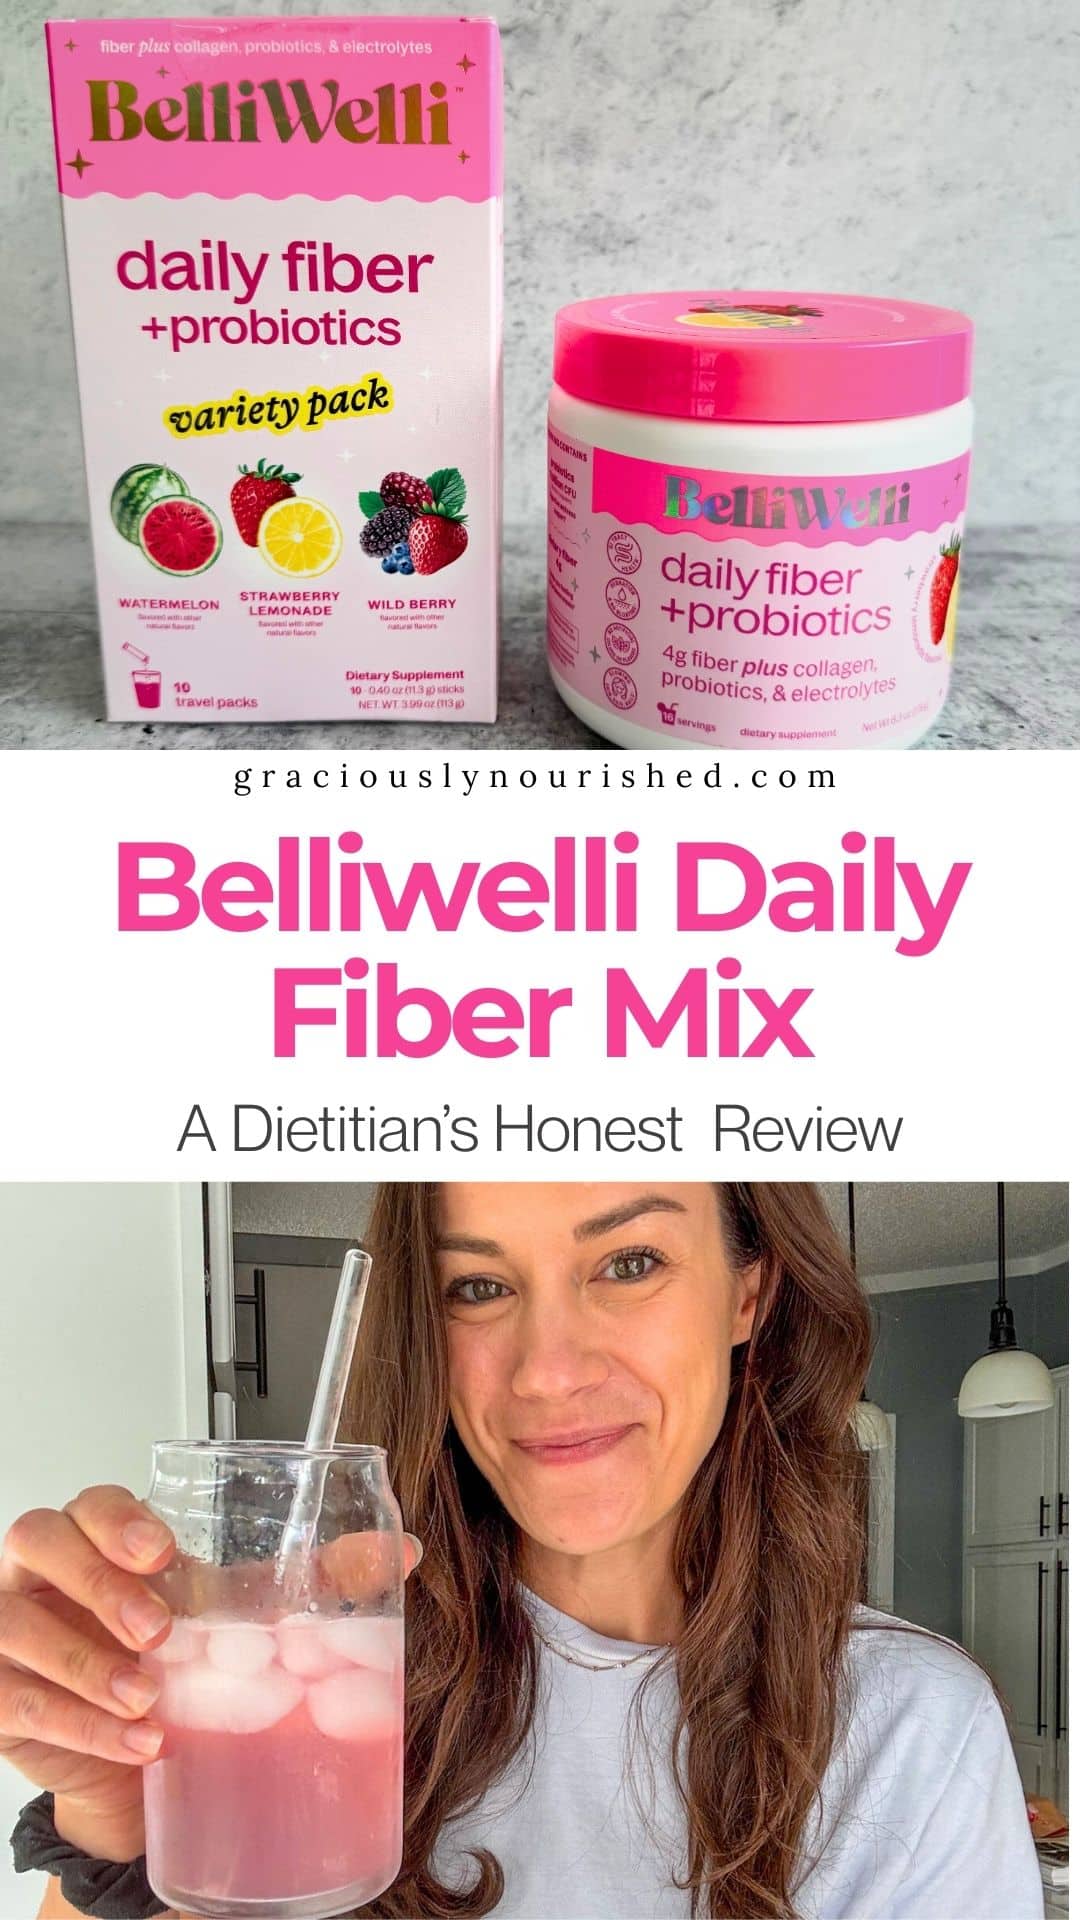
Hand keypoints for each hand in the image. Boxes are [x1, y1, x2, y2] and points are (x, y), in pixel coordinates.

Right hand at [1, 1483, 424, 1867]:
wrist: (140, 1759)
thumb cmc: (181, 1663)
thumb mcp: (247, 1612)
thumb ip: (316, 1576)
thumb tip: (402, 1551)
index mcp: (102, 1538)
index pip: (90, 1500)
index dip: (116, 1520)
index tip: (161, 1553)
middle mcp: (49, 1574)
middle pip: (38, 1539)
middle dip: (97, 1583)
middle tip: (156, 1628)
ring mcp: (15, 1635)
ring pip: (18, 1625)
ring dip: (88, 1663)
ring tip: (148, 1696)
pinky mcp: (3, 1700)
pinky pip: (20, 1703)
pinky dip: (79, 1725)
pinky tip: (133, 1742)